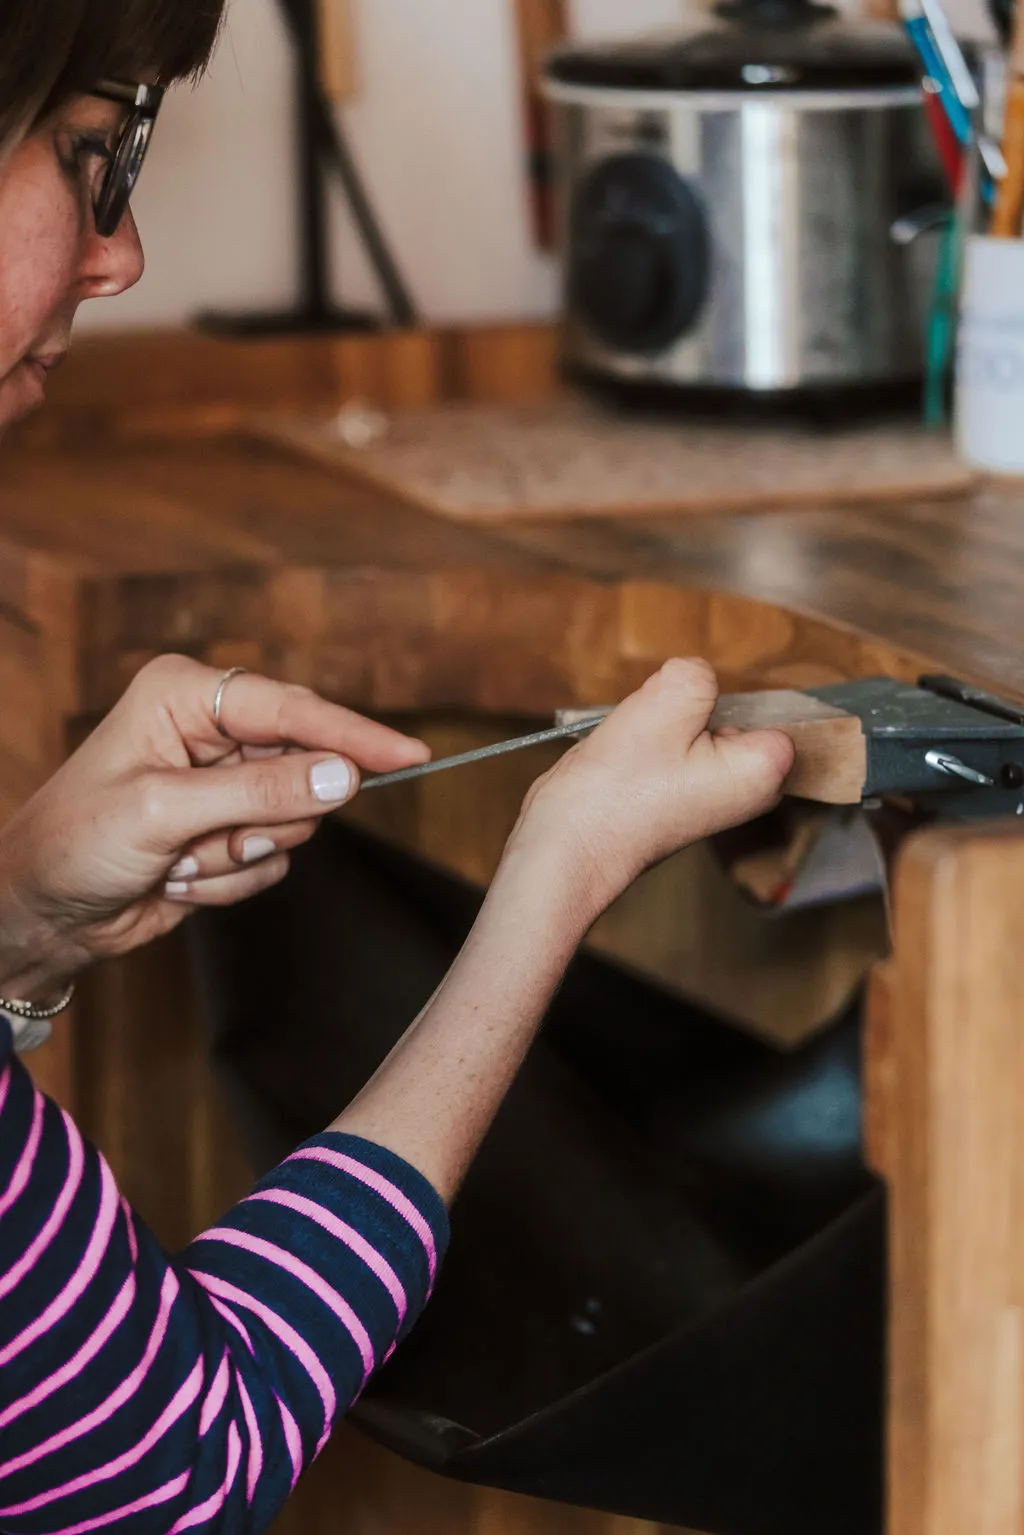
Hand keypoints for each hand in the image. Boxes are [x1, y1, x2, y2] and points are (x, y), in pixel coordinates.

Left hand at [0, 655, 429, 999]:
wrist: (40, 913)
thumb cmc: (75, 843)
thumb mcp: (165, 812)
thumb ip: (259, 792)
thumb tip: (341, 776)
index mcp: (185, 694)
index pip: (292, 708)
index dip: (353, 735)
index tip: (409, 756)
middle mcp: (210, 730)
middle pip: (301, 765)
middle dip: (264, 816)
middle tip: (213, 838)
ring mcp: (223, 782)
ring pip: (294, 821)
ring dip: (239, 853)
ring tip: (178, 859)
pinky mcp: (230, 828)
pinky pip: (275, 858)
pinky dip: (230, 878)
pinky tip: (177, 878)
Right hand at [507, 658, 794, 922]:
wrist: (569, 843)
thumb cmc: (618, 789)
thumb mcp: (665, 703)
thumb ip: (698, 675)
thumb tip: (698, 678)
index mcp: (764, 771)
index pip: (775, 707)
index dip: (729, 698)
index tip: (691, 715)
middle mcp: (751, 790)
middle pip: (734, 715)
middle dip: (694, 710)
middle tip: (659, 732)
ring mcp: (717, 797)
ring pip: (700, 728)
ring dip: (668, 726)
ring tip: (641, 750)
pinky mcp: (685, 798)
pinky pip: (677, 748)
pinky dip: (653, 744)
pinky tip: (630, 761)